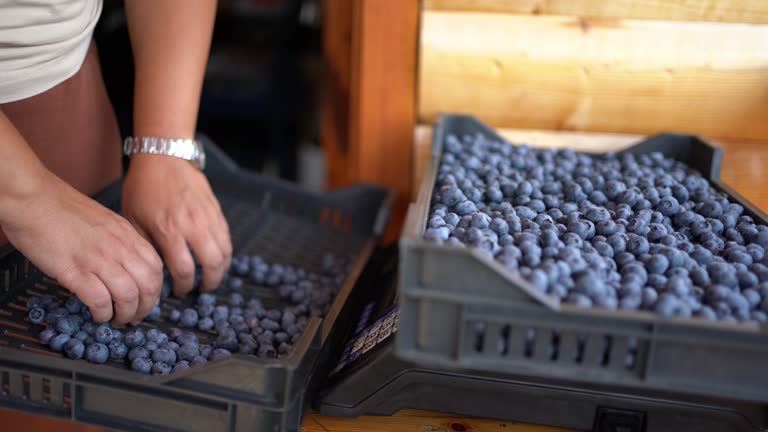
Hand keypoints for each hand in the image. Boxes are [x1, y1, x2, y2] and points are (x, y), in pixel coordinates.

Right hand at [1, 172, 162, 324]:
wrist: (31, 197)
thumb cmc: (59, 207)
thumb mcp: (103, 220)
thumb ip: (117, 240)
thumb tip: (123, 264)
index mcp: (126, 233)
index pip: (155, 266)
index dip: (155, 289)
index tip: (148, 300)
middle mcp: (118, 246)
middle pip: (148, 285)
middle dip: (145, 307)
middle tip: (135, 318)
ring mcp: (98, 259)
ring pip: (128, 296)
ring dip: (125, 315)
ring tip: (116, 320)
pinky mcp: (75, 270)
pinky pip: (100, 301)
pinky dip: (102, 313)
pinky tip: (97, 316)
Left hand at [122, 155, 231, 295]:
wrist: (163, 157)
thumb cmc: (143, 188)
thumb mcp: (133, 219)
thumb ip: (146, 246)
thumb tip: (153, 271)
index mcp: (169, 229)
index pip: (184, 270)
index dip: (183, 286)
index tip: (177, 291)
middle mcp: (192, 224)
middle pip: (213, 264)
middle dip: (209, 283)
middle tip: (200, 290)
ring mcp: (208, 216)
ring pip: (225, 251)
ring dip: (221, 269)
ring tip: (211, 276)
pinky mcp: (216, 209)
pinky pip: (227, 237)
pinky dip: (224, 252)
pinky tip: (216, 257)